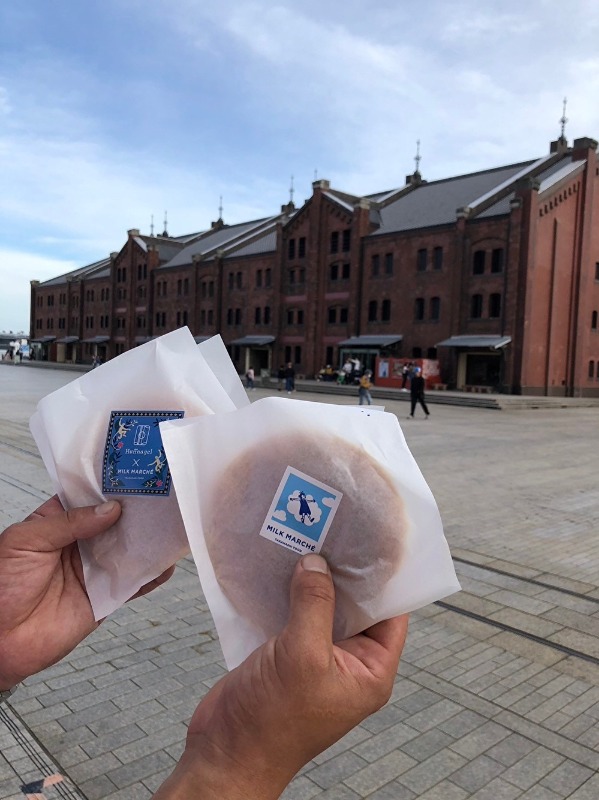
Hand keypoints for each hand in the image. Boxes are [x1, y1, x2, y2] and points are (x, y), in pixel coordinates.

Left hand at [0, 496, 173, 689]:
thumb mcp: (26, 540)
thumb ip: (68, 523)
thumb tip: (109, 510)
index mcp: (57, 522)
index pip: (88, 497)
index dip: (110, 485)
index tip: (134, 473)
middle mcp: (79, 543)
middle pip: (115, 521)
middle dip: (137, 509)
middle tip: (161, 495)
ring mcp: (94, 569)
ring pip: (129, 549)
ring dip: (149, 538)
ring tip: (171, 522)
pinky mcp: (105, 596)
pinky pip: (134, 583)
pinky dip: (152, 574)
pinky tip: (166, 563)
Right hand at [155, 554, 408, 799]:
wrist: (226, 751)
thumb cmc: (272, 719)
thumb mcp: (302, 655)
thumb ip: (314, 604)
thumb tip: (316, 562)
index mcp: (369, 671)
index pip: (391, 614)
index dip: (384, 579)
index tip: (373, 540)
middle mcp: (348, 662)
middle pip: (356, 607)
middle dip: (345, 573)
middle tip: (336, 529)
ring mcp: (316, 657)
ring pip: (323, 607)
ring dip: (314, 579)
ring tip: (309, 537)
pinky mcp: (287, 654)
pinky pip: (296, 614)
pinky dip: (290, 592)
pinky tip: (282, 564)